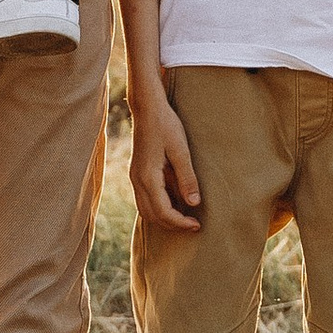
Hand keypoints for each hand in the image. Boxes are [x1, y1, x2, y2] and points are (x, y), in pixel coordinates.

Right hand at [131, 91, 202, 233]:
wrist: (147, 108)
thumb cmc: (165, 125)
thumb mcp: (180, 150)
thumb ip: (187, 178)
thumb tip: (194, 203)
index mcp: (148, 177)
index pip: (163, 212)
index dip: (180, 222)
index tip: (197, 225)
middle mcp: (137, 180)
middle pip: (152, 215)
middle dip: (172, 225)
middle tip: (193, 225)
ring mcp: (135, 177)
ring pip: (146, 209)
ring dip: (164, 217)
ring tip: (186, 216)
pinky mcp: (138, 173)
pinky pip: (146, 199)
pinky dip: (159, 207)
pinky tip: (176, 201)